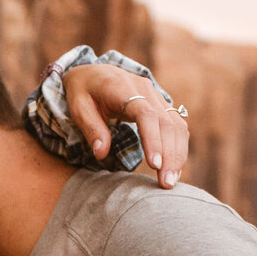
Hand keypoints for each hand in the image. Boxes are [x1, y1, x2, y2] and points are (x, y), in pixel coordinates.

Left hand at [63, 63, 187, 187]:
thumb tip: (101, 154)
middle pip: (166, 122)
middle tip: (165, 183)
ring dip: (178, 154)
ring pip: (176, 125)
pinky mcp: (161, 105)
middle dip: (170, 154)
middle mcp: (145, 89)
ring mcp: (156, 96)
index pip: (145, 114)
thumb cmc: (83, 91)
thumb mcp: (79, 107)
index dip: (152, 139)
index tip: (154, 164)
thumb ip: (91, 129)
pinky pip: (176, 125)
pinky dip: (178, 147)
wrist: (93, 71)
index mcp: (123, 87)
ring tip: (170, 181)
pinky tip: (173, 168)